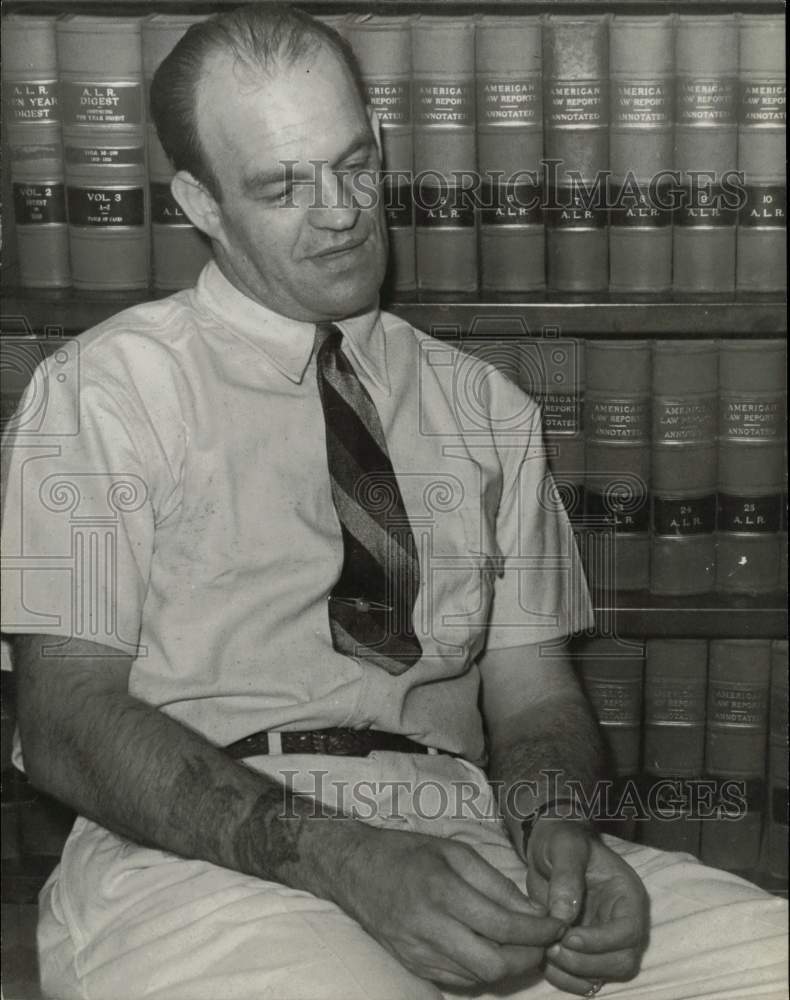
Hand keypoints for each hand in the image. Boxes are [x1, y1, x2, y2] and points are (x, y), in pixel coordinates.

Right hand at [335, 825, 565, 988]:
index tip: (557, 926)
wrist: (355, 868)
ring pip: (479, 977)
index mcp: (442, 890)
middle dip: (529, 957)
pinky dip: (482, 968)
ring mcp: (418, 952)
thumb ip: (495, 883)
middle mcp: (429, 927)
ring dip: (509, 965)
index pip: (503, 926)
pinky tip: (489, 948)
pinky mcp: (413, 966)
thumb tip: (532, 912)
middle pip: (495, 964)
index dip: (538, 932)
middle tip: (544, 940)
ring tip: (521, 944)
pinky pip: (460, 978)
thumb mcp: (455, 851)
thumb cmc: (409, 852)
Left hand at [525, 819, 648, 996]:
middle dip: (587, 962)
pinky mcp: (588, 951)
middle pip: (623, 962)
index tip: (568, 936)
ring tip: (545, 952)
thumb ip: (566, 876)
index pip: (629, 931)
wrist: (548, 848)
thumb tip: (564, 916)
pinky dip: (566, 979)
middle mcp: (622, 921)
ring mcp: (607, 939)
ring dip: (574, 973)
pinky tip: (544, 962)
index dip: (601, 941)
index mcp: (627, 894)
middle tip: (552, 948)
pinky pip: (585, 979)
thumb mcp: (563, 846)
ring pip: (605, 975)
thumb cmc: (561, 842)